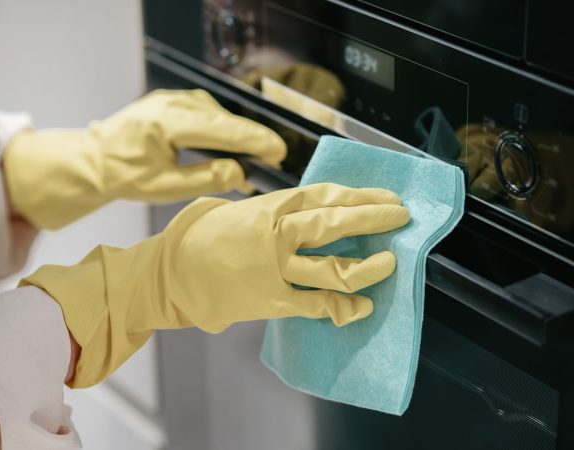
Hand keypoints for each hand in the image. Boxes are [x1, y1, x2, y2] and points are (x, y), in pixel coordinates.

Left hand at [3, 89, 285, 228]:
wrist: (94, 159)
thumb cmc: (125, 176)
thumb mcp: (163, 188)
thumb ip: (203, 179)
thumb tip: (240, 173)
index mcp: (167, 122)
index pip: (220, 129)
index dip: (253, 140)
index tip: (277, 151)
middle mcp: (172, 102)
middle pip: (223, 119)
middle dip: (252, 137)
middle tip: (276, 155)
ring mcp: (174, 98)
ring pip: (218, 114)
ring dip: (238, 133)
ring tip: (258, 154)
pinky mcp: (175, 101)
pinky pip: (208, 112)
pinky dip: (224, 128)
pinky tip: (233, 143)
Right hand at [23, 183, 409, 386]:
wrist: (172, 271)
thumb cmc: (201, 235)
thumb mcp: (241, 208)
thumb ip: (277, 209)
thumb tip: (308, 210)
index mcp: (273, 205)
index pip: (328, 195)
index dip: (362, 196)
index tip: (387, 198)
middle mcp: (280, 233)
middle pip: (338, 223)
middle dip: (375, 220)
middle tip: (401, 219)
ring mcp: (278, 268)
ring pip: (335, 267)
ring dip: (368, 266)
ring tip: (389, 262)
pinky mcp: (273, 300)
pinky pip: (317, 304)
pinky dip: (343, 307)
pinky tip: (362, 307)